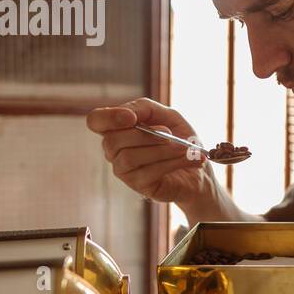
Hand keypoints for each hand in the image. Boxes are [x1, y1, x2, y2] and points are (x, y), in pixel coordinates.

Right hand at [85, 98, 213, 204]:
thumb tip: (128, 113)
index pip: (95, 121)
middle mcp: (114, 150)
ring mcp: (123, 170)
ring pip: (130, 157)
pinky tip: (188, 159)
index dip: (109, 118)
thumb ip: (145, 108)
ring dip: (163, 150)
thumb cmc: (179, 138)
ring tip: (184, 148)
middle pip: (113, 140)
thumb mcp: (167, 115)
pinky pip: (149, 172)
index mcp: (117, 128)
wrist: (198, 166)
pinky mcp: (138, 185)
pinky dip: (173, 162)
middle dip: (146, 135)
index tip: (132, 118)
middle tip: (171, 135)